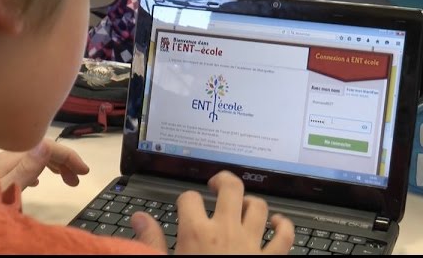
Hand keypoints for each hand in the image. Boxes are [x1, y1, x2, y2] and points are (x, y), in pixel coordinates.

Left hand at [0, 139, 88, 190]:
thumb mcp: (7, 191)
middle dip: (64, 160)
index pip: (46, 147)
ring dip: (53, 165)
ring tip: (66, 180)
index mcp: (9, 159)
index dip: (69, 156)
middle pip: (41, 148)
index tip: (84, 171)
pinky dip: (37, 169)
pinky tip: (39, 181)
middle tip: (78, 178)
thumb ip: (26, 169)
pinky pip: (23, 164)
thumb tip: (45, 144)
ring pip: (33, 155)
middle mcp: (5, 157)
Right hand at [130, 170, 293, 253]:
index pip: (189, 198)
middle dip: (223, 180)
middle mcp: (226, 231)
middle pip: (231, 188)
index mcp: (197, 233)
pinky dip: (283, 226)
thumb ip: (151, 241)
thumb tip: (139, 218)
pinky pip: (284, 236)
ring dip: (250, 202)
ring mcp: (251, 244)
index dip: (185, 198)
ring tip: (241, 205)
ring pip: (258, 206)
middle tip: (215, 185)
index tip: (184, 206)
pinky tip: (276, 223)